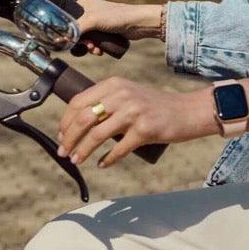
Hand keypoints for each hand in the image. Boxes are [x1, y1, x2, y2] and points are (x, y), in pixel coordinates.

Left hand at [58, 77, 216, 167]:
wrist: (187, 111)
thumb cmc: (156, 106)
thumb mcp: (129, 94)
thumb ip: (108, 102)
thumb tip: (78, 123)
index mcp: (114, 85)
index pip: (78, 102)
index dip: (65, 121)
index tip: (61, 135)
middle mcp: (121, 96)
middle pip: (83, 118)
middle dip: (69, 138)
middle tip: (64, 152)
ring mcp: (133, 112)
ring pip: (97, 135)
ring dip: (83, 151)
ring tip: (76, 160)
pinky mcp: (144, 130)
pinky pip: (118, 149)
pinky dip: (107, 159)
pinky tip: (102, 164)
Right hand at [74, 0, 163, 54]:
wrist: (138, 23)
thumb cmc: (117, 17)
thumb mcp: (93, 20)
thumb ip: (76, 28)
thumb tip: (62, 39)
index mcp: (83, 4)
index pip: (67, 20)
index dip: (69, 32)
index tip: (73, 41)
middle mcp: (88, 12)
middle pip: (76, 31)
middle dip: (81, 42)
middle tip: (89, 47)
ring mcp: (97, 22)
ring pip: (85, 39)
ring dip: (89, 47)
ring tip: (96, 50)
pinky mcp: (104, 31)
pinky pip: (94, 42)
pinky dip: (95, 48)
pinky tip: (101, 51)